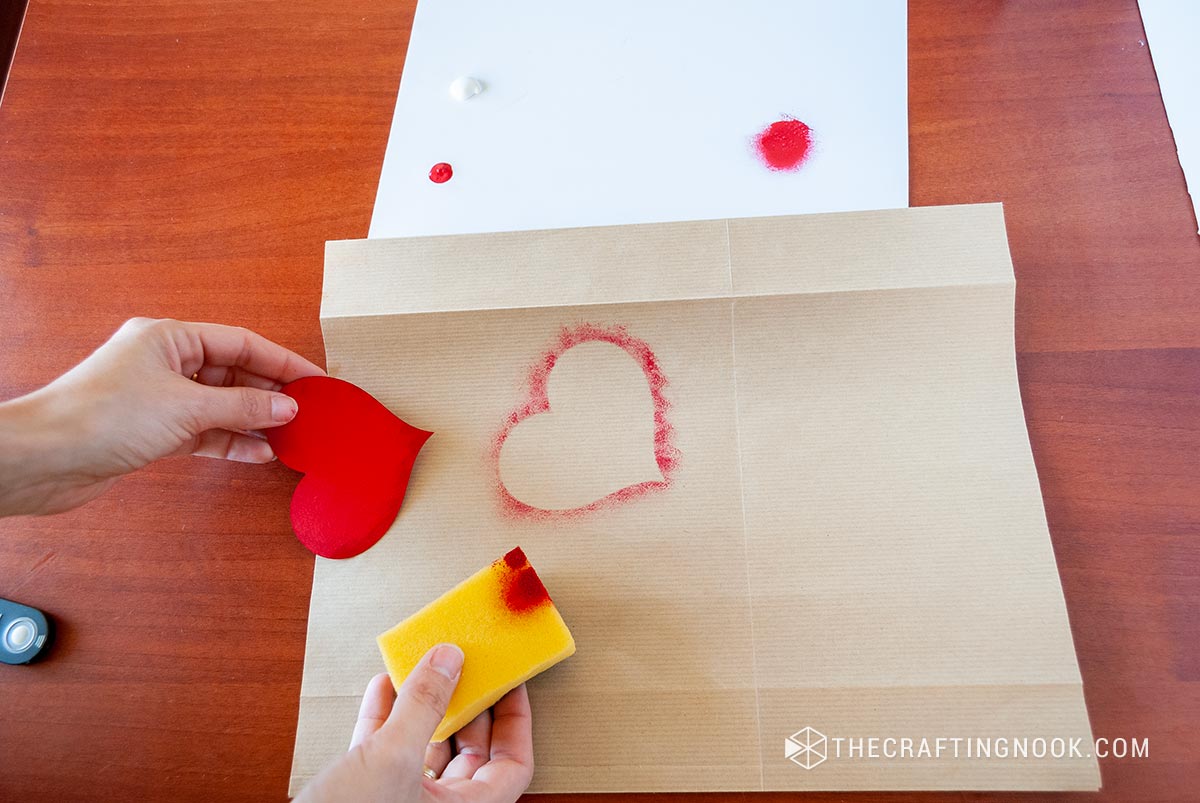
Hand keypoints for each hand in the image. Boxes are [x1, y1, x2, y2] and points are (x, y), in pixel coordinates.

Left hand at [0, 317, 323, 515]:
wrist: (44, 459)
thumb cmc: (101, 416)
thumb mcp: (186, 407)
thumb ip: (242, 407)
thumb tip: (287, 408)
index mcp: (169, 337)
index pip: (241, 343)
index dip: (282, 362)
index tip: (315, 381)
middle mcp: (165, 362)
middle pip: (233, 373)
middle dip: (271, 394)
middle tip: (309, 412)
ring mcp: (159, 398)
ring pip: (221, 406)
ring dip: (254, 422)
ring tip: (290, 437)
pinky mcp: (153, 431)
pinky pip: (205, 432)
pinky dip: (231, 442)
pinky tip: (259, 453)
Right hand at [299, 644, 534, 802]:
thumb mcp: (392, 757)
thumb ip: (424, 705)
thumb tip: (449, 659)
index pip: (512, 765)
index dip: (516, 722)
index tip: (510, 683)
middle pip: (469, 751)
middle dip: (467, 704)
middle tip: (468, 666)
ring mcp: (402, 801)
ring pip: (424, 746)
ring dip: (422, 705)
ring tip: (423, 667)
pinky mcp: (365, 795)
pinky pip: (385, 750)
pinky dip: (384, 716)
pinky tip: (382, 687)